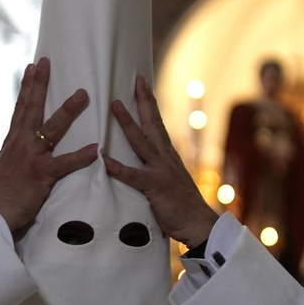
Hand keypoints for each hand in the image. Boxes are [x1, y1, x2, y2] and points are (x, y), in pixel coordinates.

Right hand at [0, 58, 98, 232]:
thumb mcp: (2, 164)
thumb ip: (13, 151)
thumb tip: (16, 144)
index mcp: (13, 140)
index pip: (21, 107)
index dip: (27, 86)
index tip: (32, 66)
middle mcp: (21, 143)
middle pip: (32, 107)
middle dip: (40, 84)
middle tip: (47, 62)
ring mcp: (32, 156)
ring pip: (52, 128)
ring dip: (68, 110)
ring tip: (83, 95)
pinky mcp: (42, 174)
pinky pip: (65, 163)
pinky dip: (81, 156)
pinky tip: (95, 149)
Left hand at [106, 76, 217, 246]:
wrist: (199, 224)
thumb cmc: (182, 206)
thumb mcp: (170, 180)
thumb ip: (156, 167)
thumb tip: (143, 159)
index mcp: (168, 155)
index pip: (157, 123)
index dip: (149, 102)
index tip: (142, 83)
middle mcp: (165, 157)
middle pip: (152, 123)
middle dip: (143, 100)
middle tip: (135, 80)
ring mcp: (161, 170)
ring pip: (141, 141)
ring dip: (127, 123)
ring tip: (114, 106)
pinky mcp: (155, 186)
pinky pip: (133, 175)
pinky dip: (118, 167)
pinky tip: (104, 159)